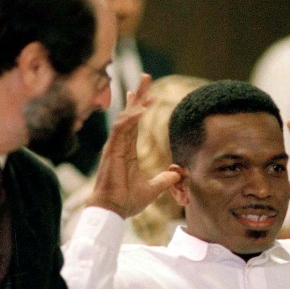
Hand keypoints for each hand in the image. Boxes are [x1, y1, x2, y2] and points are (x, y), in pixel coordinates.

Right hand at [87, 73, 180, 218]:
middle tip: (145, 77)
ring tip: (145, 87)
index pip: (133, 123)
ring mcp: (114, 146)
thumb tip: (178, 174)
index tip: (148, 94)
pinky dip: (130, 118)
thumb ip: (165, 179)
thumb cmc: (126, 201)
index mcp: (127, 150)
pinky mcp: (112, 151)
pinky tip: (140, 109)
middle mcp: (119, 145)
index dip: (140, 107)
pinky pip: (121, 129)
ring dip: (135, 102)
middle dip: (138, 95)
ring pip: (124, 117)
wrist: (113, 211)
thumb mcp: (152, 188)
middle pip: (129, 114)